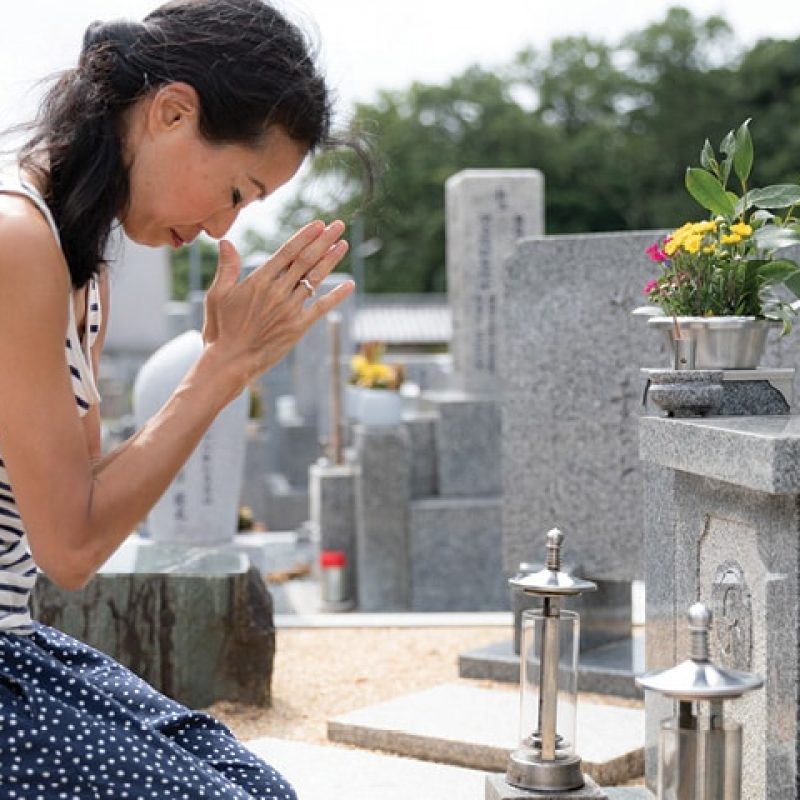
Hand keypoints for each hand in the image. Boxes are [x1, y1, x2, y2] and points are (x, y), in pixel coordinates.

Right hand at [202, 219, 352, 383]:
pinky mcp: (298, 327)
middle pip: (306, 260)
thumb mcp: (218, 295)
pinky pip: (321, 307)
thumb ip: (227, 268)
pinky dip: (336, 296)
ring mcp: (290, 309)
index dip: (305, 236)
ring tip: (343, 244)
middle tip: (338, 225)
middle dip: (324, 241)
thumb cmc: (221, 329)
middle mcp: (278, 292)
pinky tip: (349, 284)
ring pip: (315, 279)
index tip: (318, 224)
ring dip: (331, 260)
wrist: (230, 361)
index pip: (287, 251)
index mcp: (259, 280)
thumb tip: (226, 242)